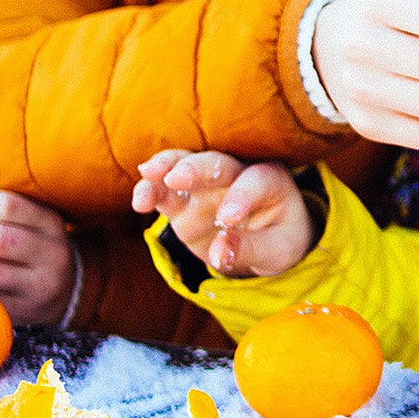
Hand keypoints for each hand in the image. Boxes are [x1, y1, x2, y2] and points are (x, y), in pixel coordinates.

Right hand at [133, 150, 310, 277]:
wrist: (264, 242)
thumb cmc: (278, 239)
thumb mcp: (277, 251)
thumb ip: (250, 250)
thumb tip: (219, 254)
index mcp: (271, 179)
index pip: (256, 182)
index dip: (241, 198)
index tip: (227, 219)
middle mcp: (238, 173)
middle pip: (217, 163)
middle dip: (196, 168)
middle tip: (176, 178)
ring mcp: (207, 184)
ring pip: (184, 165)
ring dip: (164, 168)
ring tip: (148, 176)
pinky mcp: (183, 201)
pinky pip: (164, 190)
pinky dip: (150, 190)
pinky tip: (140, 200)